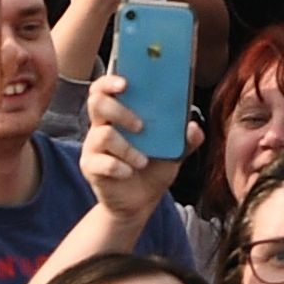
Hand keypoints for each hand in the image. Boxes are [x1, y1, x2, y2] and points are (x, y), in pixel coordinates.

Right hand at [73, 68, 187, 222]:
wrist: (140, 203)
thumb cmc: (154, 168)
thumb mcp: (175, 152)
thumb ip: (185, 139)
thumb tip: (193, 127)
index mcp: (119, 114)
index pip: (104, 87)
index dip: (110, 81)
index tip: (126, 83)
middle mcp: (101, 126)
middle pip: (97, 102)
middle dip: (121, 111)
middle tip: (141, 126)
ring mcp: (93, 147)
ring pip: (102, 134)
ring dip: (127, 147)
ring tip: (143, 161)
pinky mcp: (90, 167)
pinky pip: (99, 162)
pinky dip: (118, 167)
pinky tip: (128, 172)